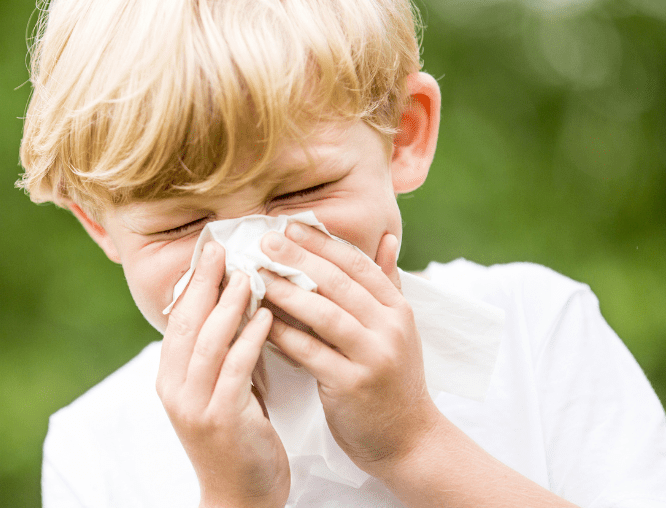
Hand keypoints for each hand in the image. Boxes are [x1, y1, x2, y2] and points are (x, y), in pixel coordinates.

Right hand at [157, 242, 289, 507]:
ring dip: (228, 305)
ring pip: (207, 342)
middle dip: (205, 282)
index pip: (177, 319)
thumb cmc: (238, 440)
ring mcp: (194, 406)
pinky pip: (235, 370)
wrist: (240, 498)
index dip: (193, 282)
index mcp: (170, 378)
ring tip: (250, 275)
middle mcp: (174, 389)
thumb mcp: (221, 391)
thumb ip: (223, 354)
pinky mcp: (221, 420)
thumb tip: (237, 306)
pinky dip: (249, 340)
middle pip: (186, 323)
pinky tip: (266, 318)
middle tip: (224, 248)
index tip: (211, 249)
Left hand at [260, 226, 441, 476]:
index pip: (358, 264)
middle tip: (265, 241)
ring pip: (325, 314)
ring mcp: (374, 356)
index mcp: (398, 308)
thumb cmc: (393, 381)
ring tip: (256, 276)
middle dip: (299, 258)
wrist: (409, 440)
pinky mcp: (353, 385)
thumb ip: (387, 283)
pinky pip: (311, 353)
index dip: (322, 242)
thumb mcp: (398, 329)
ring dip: (287, 292)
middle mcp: (390, 327)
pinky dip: (284, 335)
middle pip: (339, 283)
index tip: (290, 224)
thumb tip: (386, 237)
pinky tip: (259, 322)